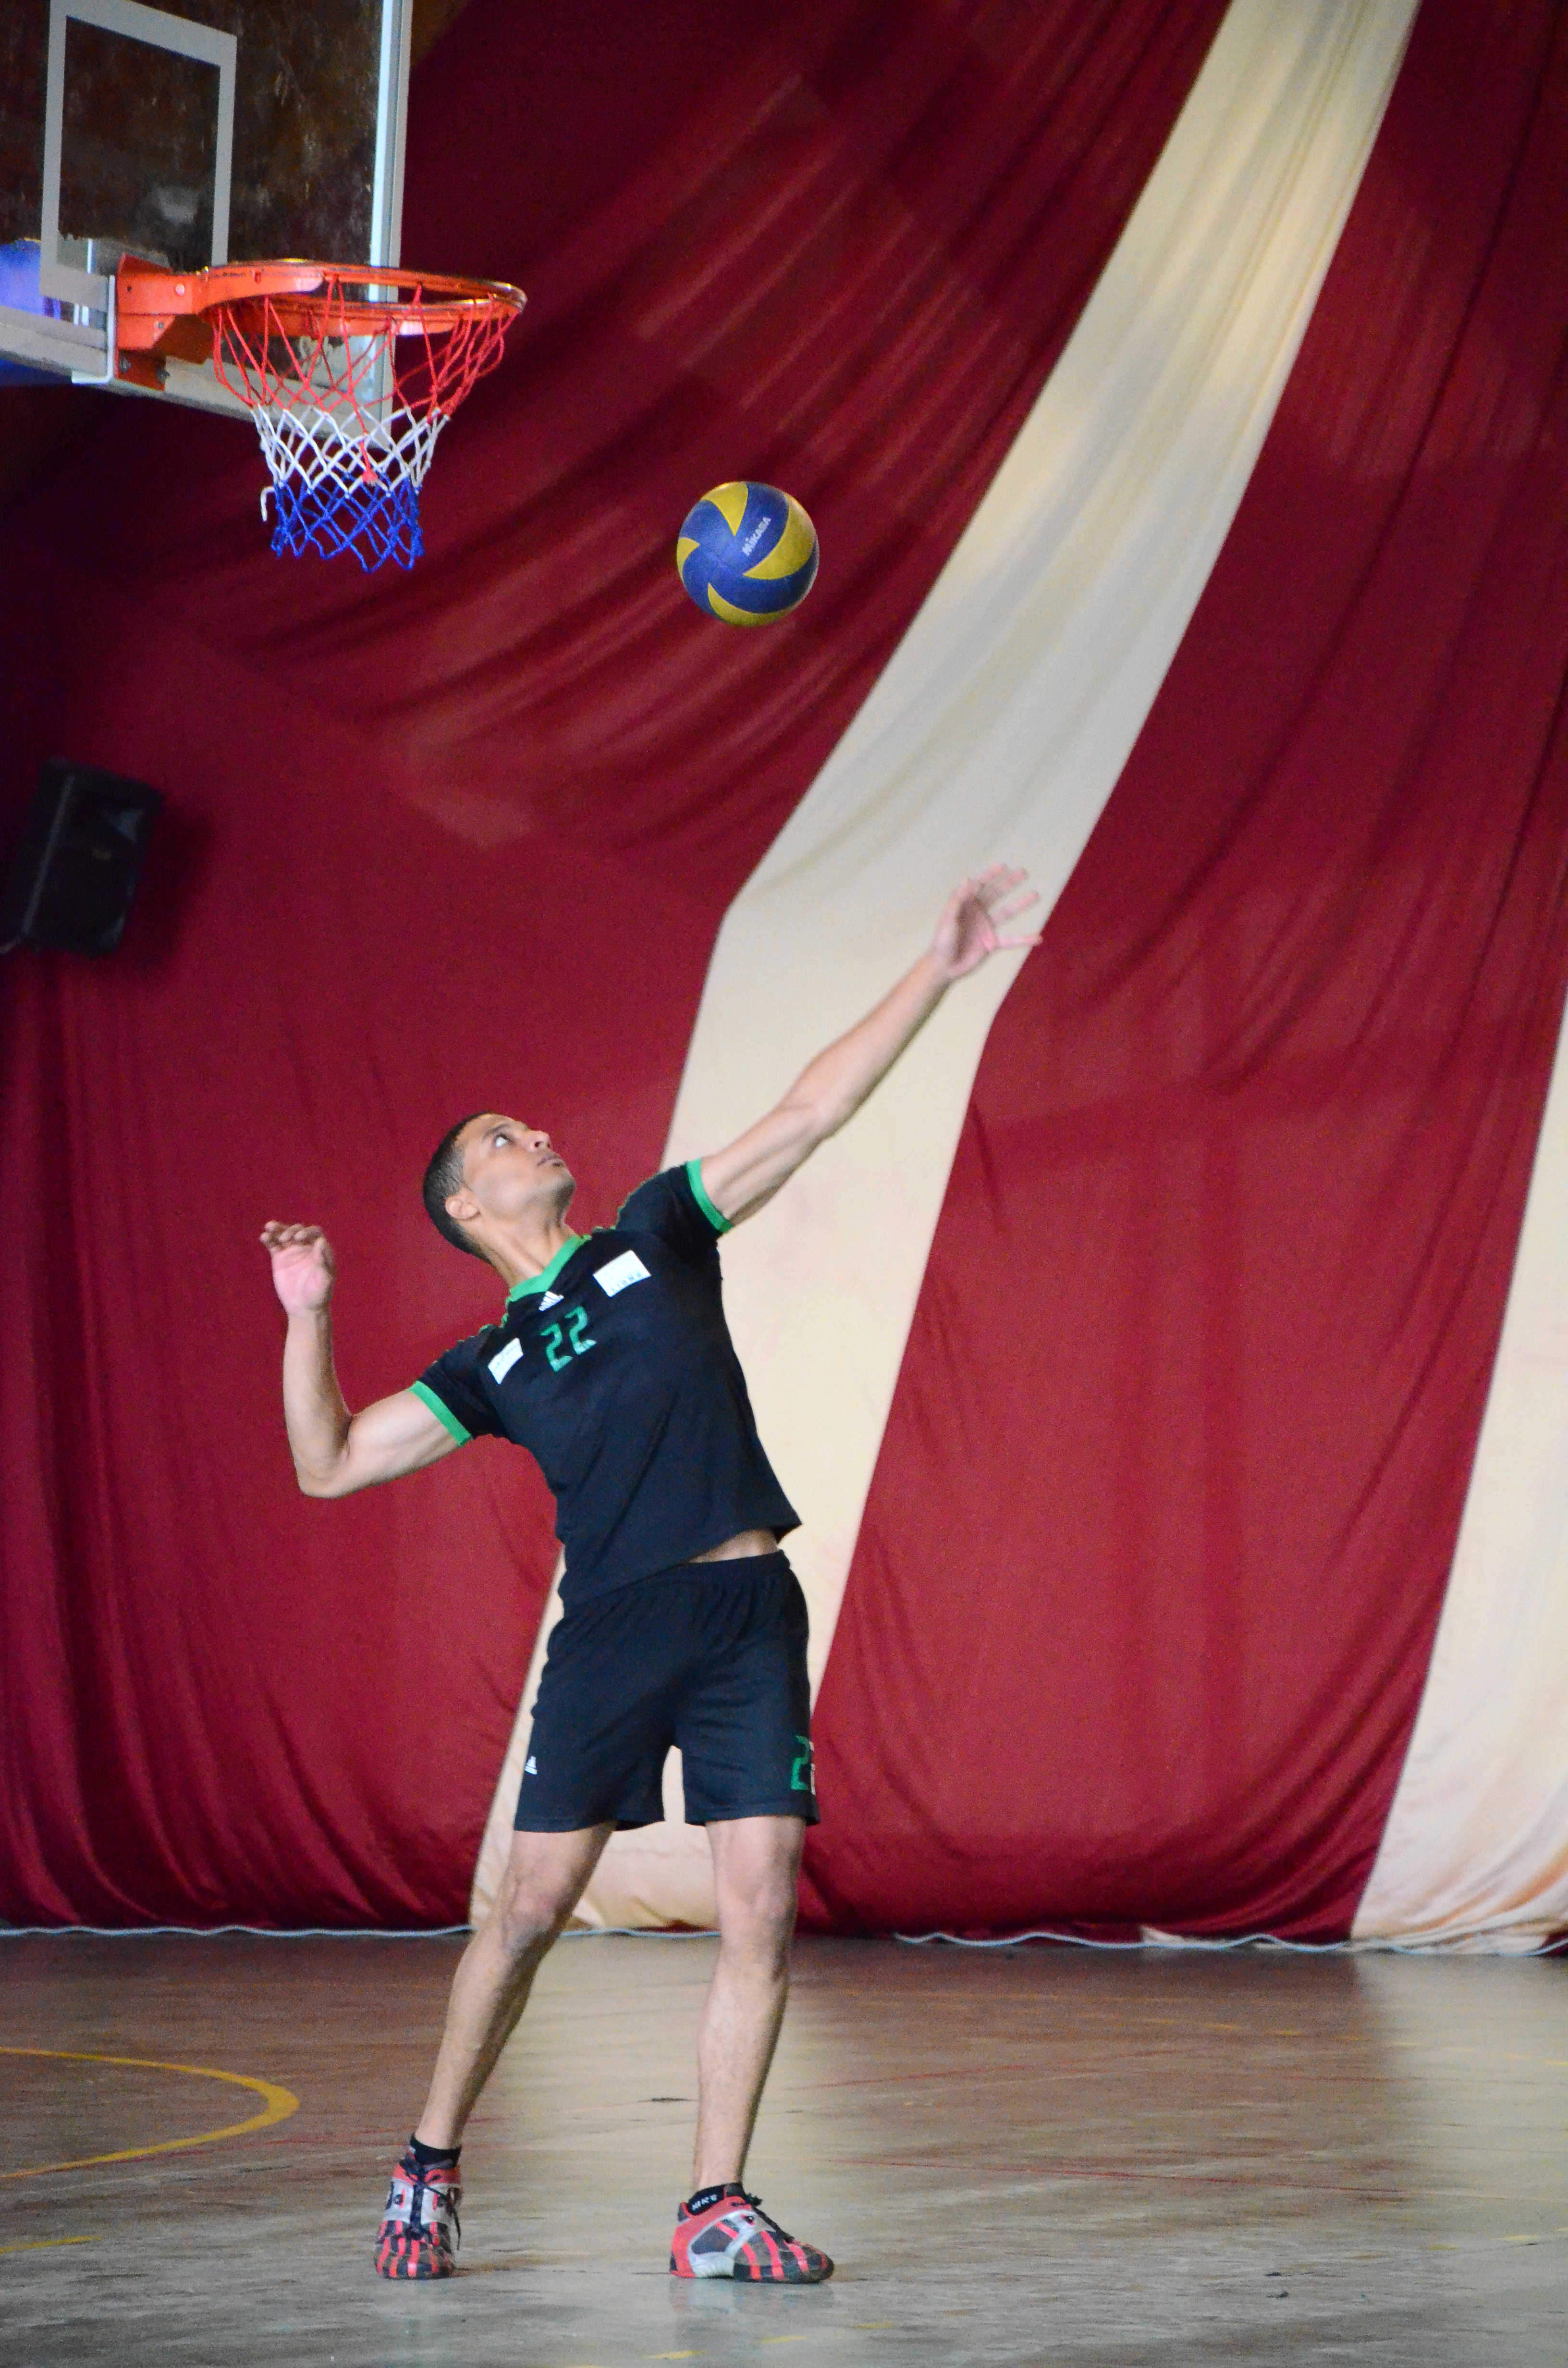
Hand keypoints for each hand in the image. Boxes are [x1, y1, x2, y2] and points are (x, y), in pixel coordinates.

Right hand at [261, 1221, 335, 1314]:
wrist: (304, 1308)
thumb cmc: (319, 1295)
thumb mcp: (324, 1279)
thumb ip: (323, 1261)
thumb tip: (320, 1241)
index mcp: (320, 1250)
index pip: (315, 1233)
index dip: (307, 1232)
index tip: (298, 1238)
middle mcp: (306, 1248)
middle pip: (298, 1231)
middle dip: (291, 1230)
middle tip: (284, 1238)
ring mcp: (292, 1252)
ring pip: (284, 1235)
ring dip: (277, 1229)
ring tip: (269, 1226)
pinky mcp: (279, 1258)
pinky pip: (273, 1245)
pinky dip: (269, 1239)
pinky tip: (264, 1237)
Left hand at [930, 865, 1040, 980]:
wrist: (944, 966)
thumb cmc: (942, 941)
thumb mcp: (948, 918)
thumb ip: (958, 899)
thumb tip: (968, 878)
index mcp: (966, 905)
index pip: (980, 885)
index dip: (990, 875)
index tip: (1002, 866)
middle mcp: (978, 913)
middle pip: (997, 894)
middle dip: (1009, 883)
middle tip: (1024, 872)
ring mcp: (986, 928)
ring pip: (1007, 913)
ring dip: (1021, 904)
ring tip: (1035, 895)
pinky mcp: (992, 943)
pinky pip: (1011, 940)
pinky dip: (1024, 939)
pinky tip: (1038, 938)